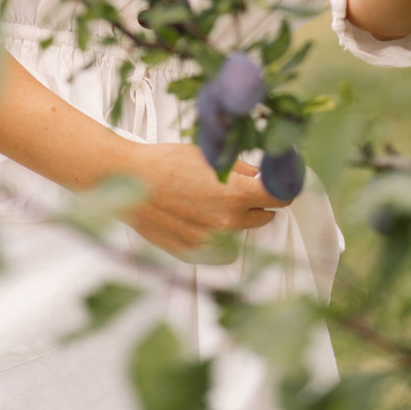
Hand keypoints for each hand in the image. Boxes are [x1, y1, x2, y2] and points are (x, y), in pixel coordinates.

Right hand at [120, 142, 290, 259]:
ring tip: (212, 200)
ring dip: (237, 217)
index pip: (281, 197)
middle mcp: (228, 223)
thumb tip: (261, 175)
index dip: (282, 187)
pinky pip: (221, 249)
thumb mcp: (210, 155)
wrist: (128, 182)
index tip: (278, 184)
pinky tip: (201, 218)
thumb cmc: (165, 163)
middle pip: (264, 216)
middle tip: (239, 188)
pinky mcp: (194, 254)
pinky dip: (218, 236)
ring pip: (241, 231)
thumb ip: (242, 168)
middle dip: (257, 202)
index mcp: (236, 195)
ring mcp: (211, 243)